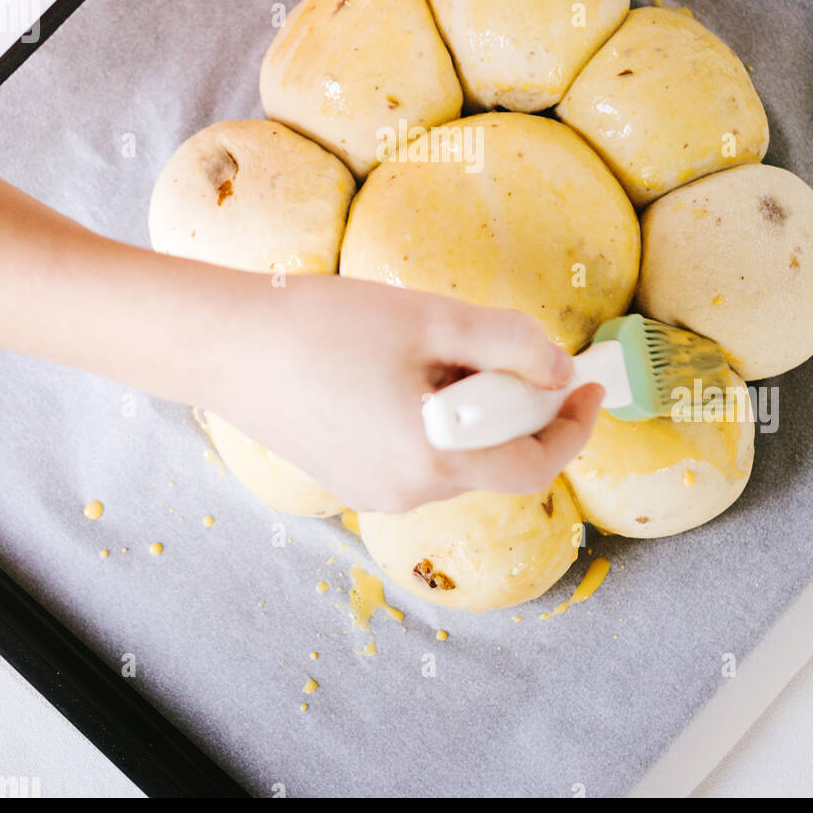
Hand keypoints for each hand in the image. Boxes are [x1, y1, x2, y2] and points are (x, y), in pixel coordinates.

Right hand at [0, 179, 599, 512]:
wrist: (223, 344)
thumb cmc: (320, 325)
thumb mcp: (429, 318)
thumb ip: (508, 344)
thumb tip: (560, 370)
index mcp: (432, 459)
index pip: (533, 465)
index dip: (571, 426)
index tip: (589, 383)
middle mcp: (405, 493)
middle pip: (494, 459)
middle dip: (511, 404)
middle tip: (492, 345)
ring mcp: (372, 494)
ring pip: (455, 456)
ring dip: (469, 409)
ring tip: (426, 347)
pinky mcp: (348, 480)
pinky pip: (416, 456)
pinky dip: (432, 419)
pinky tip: (394, 370)